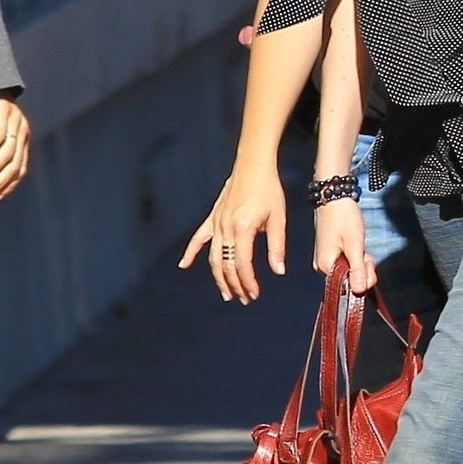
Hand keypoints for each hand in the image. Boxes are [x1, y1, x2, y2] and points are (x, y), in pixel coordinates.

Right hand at [178, 158, 288, 304]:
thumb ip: (277, 246)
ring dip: (218, 277)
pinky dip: (190, 252)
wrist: (253, 165)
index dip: (248, 282)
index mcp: (243, 228)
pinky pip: (199, 238)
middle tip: (244, 299)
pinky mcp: (213, 217)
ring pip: (213, 257)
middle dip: (234, 285)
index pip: (242, 264)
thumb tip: (279, 271)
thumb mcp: (279, 218)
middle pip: (226, 264)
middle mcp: (226, 227)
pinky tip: (183, 266)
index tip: (254, 294)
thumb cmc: (269, 190)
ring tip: (227, 293)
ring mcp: (217, 223)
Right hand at [308, 195, 375, 294]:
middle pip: (349, 279)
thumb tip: (359, 291)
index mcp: (325, 266)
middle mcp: (322, 266)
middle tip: (364, 250)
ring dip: (360, 260)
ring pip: (350, 269)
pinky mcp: (330, 252)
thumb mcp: (354, 245)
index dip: (362, 278)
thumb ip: (357, 270)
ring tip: (359, 244)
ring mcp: (325, 258)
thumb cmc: (343, 217)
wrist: (334, 196)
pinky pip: (346, 261)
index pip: (347, 287)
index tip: (366, 261)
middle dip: (362, 267)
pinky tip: (356, 243)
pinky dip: (355, 254)